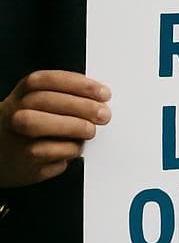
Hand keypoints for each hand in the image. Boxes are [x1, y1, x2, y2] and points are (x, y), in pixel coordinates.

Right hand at [0, 71, 111, 187]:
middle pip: (45, 101)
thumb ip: (66, 98)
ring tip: (90, 131)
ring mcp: (15, 137)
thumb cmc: (33, 127)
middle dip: (81, 106)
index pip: (46, 80)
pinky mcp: (22, 162)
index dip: (78, 84)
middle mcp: (14, 113)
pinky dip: (67, 150)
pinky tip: (75, 148)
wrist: (3, 158)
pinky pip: (47, 154)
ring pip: (39, 125)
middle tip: (104, 114)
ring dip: (73, 127)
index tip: (104, 92)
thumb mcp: (40, 106)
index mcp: (23, 94)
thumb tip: (101, 100)